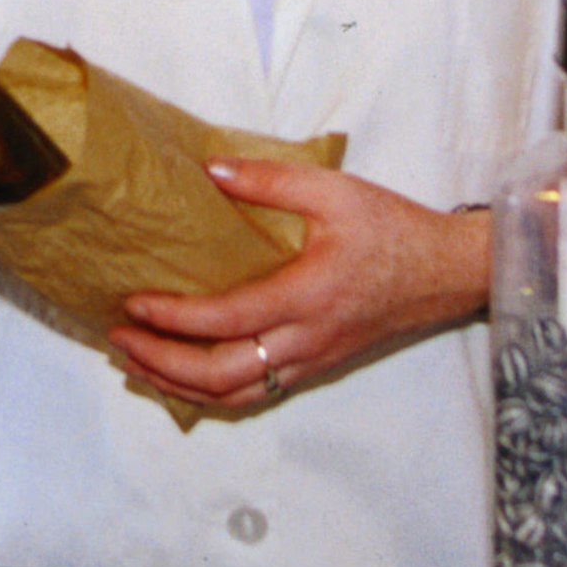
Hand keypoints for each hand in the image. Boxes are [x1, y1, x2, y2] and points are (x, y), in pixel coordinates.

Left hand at [110, 160, 489, 410]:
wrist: (446, 273)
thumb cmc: (393, 229)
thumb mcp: (335, 190)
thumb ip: (272, 180)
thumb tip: (212, 171)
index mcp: (307, 296)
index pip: (227, 320)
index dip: (174, 319)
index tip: (134, 304)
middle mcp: (307, 339)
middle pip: (222, 375)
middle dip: (163, 364)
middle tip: (120, 341)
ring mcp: (312, 360)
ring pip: (237, 395)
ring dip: (181, 386)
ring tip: (139, 364)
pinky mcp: (318, 366)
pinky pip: (257, 394)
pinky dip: (213, 392)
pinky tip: (187, 376)